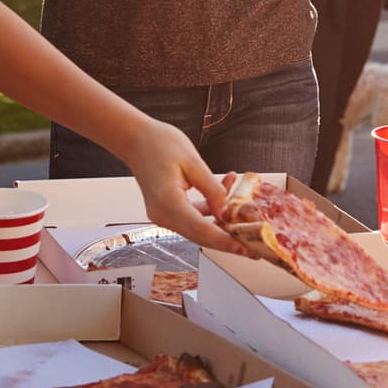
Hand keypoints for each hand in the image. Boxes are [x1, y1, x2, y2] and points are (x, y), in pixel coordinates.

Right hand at [114, 115, 241, 253]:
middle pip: (199, 235)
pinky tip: (225, 193)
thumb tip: (228, 212)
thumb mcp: (193, 162)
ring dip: (221, 223)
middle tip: (252, 248)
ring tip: (245, 214)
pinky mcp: (166, 210)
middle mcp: (162, 214)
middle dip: (226, 242)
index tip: (244, 247)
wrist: (135, 139)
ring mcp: (162, 214)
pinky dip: (210, 211)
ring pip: (197, 228)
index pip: (200, 229)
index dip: (224, 240)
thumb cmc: (160, 144)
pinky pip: (192, 217)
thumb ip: (212, 189)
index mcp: (167, 202)